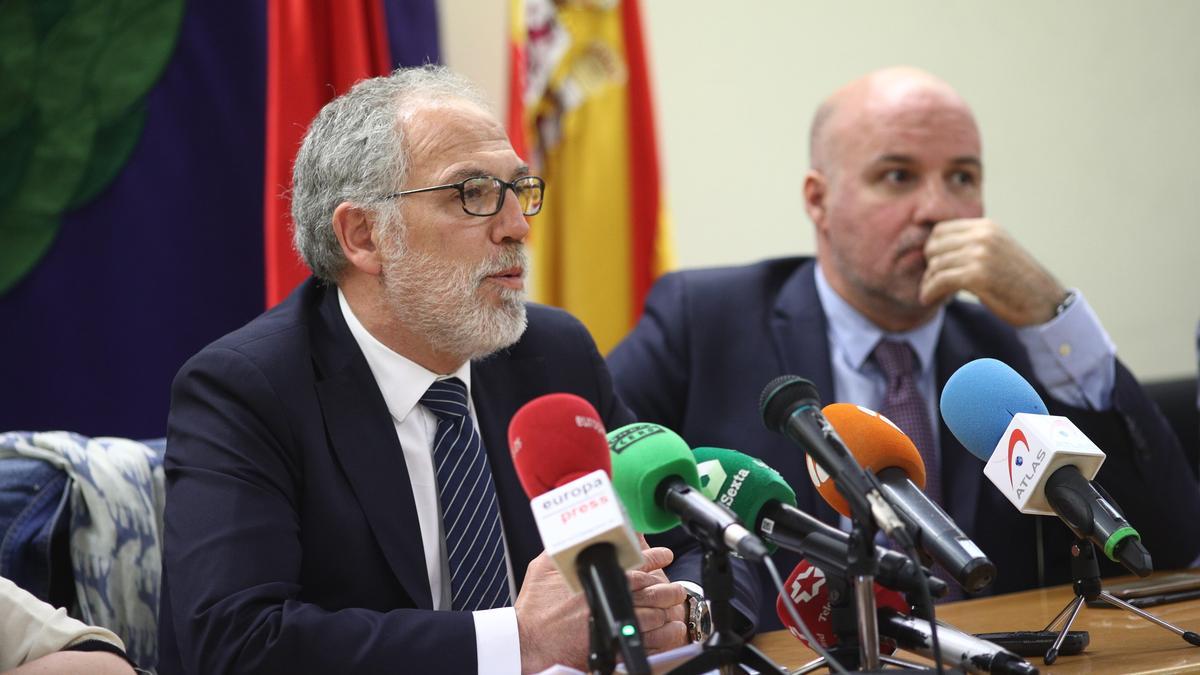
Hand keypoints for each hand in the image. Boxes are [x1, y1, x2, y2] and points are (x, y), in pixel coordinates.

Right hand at [515, 544, 687, 672]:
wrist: (528, 639)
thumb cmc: (534, 605)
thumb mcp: (544, 565)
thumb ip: (564, 547)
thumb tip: (576, 533)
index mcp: (597, 576)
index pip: (635, 562)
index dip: (655, 558)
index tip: (665, 556)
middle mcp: (607, 598)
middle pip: (651, 590)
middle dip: (668, 587)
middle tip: (677, 586)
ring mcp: (610, 622)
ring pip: (652, 614)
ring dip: (667, 608)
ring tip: (676, 604)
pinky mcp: (610, 644)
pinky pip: (645, 640)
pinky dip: (661, 635)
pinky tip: (669, 630)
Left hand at [919, 218, 1066, 325]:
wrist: (1045, 303)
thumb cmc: (1019, 282)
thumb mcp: (997, 250)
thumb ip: (973, 244)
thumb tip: (935, 247)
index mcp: (987, 227)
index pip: (940, 230)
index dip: (933, 250)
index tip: (935, 267)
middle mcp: (983, 236)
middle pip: (934, 246)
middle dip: (929, 266)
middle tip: (933, 283)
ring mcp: (980, 255)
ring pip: (935, 265)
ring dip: (929, 283)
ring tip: (933, 293)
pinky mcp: (977, 276)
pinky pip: (939, 281)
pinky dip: (930, 292)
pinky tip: (929, 299)